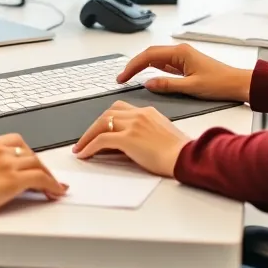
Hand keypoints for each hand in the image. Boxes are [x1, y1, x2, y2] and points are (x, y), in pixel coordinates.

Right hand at [0, 133, 66, 224]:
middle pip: (23, 148)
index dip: (15, 152)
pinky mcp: (13, 179)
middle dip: (32, 159)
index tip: (19, 161)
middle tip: (38, 172)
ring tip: (52, 184)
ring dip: (46, 173)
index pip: (4, 142)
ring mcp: (5, 162)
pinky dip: (52, 184)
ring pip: (35, 161)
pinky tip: (56, 191)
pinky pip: (40, 178)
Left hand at [73, 102, 190, 176]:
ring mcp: (133, 125)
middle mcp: (139, 114)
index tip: (100, 130)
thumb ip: (145, 132)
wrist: (186, 157)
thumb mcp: (161, 135)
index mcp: (148, 112)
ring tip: (80, 147)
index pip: (120, 110)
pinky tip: (84, 154)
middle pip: (108, 113)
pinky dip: (90, 146)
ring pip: (102, 123)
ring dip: (88, 136)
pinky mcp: (129, 139)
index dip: (107, 119)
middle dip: (94, 126)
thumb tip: (128, 143)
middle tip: (86, 138)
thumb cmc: (179, 152)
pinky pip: (102, 140)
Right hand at [118, 43, 251, 102]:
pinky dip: (152, 70)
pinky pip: (164, 65)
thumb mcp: (191, 87)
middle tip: (121, 78)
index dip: (133, 66)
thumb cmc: (220, 83)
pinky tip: (147, 78)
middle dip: (134, 65)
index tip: (123, 77)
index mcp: (180, 52)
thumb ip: (167, 85)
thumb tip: (147, 84)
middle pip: (149, 55)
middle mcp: (180, 52)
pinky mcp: (185, 65)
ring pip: (156, 59)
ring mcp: (182, 58)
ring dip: (142, 67)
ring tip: (129, 78)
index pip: (149, 56)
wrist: (238, 84)